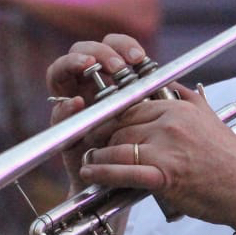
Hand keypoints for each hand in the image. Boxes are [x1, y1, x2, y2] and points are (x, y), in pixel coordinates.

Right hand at [45, 34, 152, 188]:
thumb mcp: (154, 123)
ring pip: (61, 71)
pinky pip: (57, 112)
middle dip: (98, 51)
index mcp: (112, 81)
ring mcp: (72, 106)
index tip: (139, 57)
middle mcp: (89, 88)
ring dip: (74, 63)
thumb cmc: (145, 152)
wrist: (126, 189)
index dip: (122, 45)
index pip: (112, 48)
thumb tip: (178, 82)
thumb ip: (158, 102)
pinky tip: (77, 103)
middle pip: (83, 50)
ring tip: (90, 66)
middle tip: (117, 66)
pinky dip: (65, 106)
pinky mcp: (62, 129)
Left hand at [78, 83, 235, 227]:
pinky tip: (91, 174)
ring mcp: (166, 149)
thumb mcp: (211, 119)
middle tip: (89, 144)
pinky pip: (123, 171)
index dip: (112, 117)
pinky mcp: (164, 175)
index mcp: (179, 108)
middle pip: (121, 125)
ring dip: (97, 156)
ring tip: (88, 162)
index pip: (133, 107)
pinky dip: (102, 173)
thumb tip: (174, 85)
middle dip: (100, 135)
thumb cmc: (232, 162)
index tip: (101, 125)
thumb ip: (189, 99)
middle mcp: (170, 124)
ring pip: (117, 147)